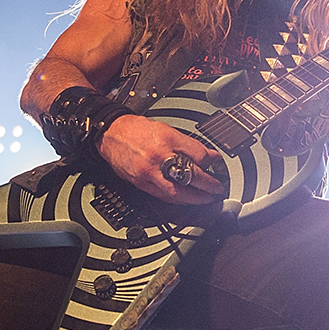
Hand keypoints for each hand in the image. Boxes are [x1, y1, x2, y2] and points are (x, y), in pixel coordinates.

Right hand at [97, 114, 225, 204]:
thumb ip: (189, 144)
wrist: (111, 133)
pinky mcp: (140, 183)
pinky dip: (177, 199)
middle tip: (217, 189)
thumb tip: (209, 155)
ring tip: (205, 199)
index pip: (197, 154)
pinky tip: (185, 200)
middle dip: (207, 185)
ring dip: (194, 199)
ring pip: (176, 192)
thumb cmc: (137, 130)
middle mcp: (159, 156)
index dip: (210, 161)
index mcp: (168, 139)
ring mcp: (149, 172)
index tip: (216, 163)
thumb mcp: (167, 129)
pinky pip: (162, 196)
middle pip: (189, 175)